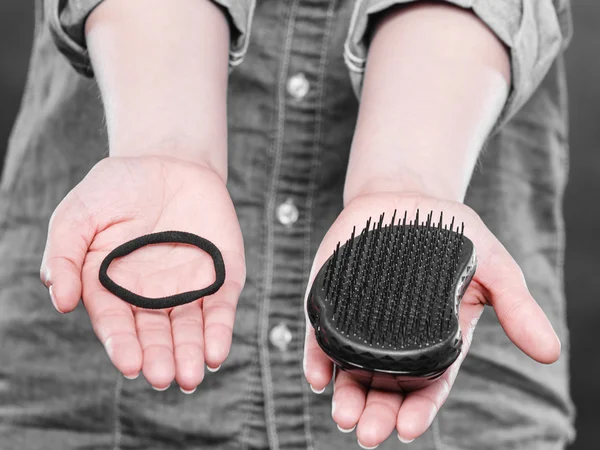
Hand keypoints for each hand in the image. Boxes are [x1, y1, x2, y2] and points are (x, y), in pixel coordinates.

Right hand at [40, 156, 244, 391]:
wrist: (167, 161)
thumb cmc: (117, 189)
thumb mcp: (79, 213)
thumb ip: (65, 253)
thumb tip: (61, 299)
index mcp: (113, 288)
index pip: (116, 324)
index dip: (122, 345)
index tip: (130, 364)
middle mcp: (150, 295)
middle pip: (155, 335)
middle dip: (159, 358)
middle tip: (164, 378)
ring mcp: (187, 287)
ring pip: (189, 329)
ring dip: (191, 354)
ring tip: (190, 377)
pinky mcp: (220, 275)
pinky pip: (221, 307)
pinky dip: (220, 330)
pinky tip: (217, 353)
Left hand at [303, 192, 559, 446]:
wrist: (405, 197)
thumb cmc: (451, 234)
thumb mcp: (492, 267)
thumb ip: (516, 307)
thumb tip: (550, 352)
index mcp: (436, 340)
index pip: (428, 385)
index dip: (419, 410)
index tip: (409, 429)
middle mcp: (396, 339)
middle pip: (387, 387)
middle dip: (378, 413)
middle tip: (369, 433)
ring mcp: (361, 322)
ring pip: (353, 370)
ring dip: (347, 397)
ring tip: (343, 415)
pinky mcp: (333, 302)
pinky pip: (322, 336)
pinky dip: (318, 359)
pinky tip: (318, 377)